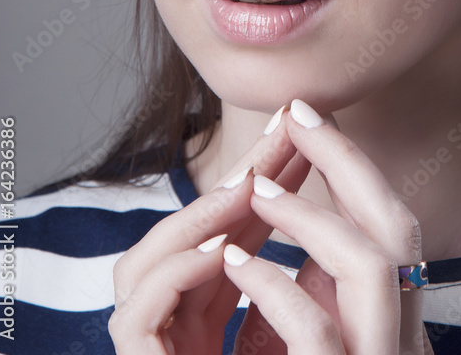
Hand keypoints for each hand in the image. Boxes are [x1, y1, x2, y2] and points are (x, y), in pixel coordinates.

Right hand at [108, 107, 311, 353]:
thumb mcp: (275, 332)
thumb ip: (276, 286)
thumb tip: (321, 225)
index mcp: (195, 306)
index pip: (228, 229)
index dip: (265, 182)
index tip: (305, 138)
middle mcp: (162, 312)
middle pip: (192, 232)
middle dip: (242, 177)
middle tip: (287, 127)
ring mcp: (139, 333)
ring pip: (149, 261)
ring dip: (202, 217)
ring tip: (249, 184)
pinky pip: (142, 308)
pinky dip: (179, 273)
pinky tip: (220, 251)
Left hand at [224, 99, 433, 354]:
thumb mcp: (298, 348)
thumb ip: (308, 299)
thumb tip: (293, 225)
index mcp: (396, 326)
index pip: (391, 227)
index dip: (353, 166)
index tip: (312, 119)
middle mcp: (403, 343)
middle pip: (398, 229)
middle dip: (345, 160)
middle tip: (297, 115)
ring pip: (372, 267)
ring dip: (309, 215)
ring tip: (257, 189)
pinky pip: (315, 328)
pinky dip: (272, 285)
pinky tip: (235, 263)